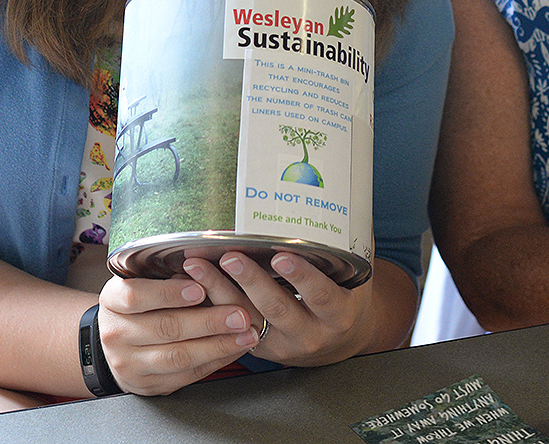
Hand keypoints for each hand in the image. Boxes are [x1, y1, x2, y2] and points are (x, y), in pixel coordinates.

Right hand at [96, 273, 259, 395]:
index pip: (136, 296)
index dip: (169, 293)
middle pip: (165, 328)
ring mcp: (130, 364)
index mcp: (113, 301)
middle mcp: (116, 334)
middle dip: (208, 322)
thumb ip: (166, 278)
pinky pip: (186, 375)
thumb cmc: (136, 306)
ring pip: (178, 357)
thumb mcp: (140, 282)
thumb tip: (204, 270)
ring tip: (244, 334)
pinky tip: (234, 349)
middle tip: (239, 314)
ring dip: (217, 345)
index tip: (199, 289)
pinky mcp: (148, 384)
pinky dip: (215, 361)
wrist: (116, 344)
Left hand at [185, 250, 376, 366]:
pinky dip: (213, 305)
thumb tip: (338, 198)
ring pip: (247, 319)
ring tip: (197, 266)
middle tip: (230, 256)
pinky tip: (195, 284)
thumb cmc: (346, 298)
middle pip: (277, 308)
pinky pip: (233, 328)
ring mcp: (283, 345)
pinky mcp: (261, 349)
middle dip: (251, 281)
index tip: (282, 255)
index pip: (321, 295)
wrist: (340, 341)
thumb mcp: (354, 277)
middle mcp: (310, 334)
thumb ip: (344, 246)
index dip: (301, 277)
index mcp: (338, 314)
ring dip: (220, 291)